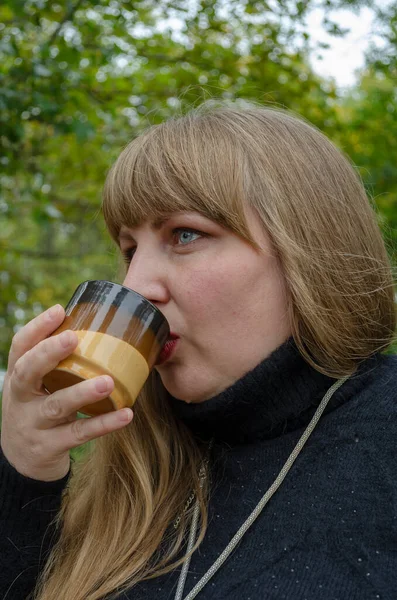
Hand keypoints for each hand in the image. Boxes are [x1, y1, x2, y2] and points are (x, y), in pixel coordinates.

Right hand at [0, 304, 132, 481]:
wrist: (20, 463)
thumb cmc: (38, 411)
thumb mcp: (36, 387)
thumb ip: (56, 363)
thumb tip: (99, 327)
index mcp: (17, 377)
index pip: (20, 347)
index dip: (37, 328)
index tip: (60, 310)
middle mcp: (21, 399)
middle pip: (27, 372)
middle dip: (48, 353)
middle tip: (73, 338)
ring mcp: (33, 425)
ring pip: (56, 405)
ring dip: (82, 392)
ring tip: (107, 381)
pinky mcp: (49, 447)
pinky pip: (79, 434)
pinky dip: (104, 424)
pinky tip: (126, 414)